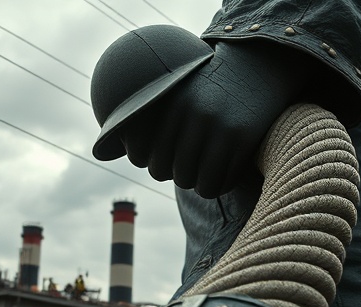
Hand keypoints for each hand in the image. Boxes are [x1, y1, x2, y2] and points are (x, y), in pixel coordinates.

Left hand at [118, 41, 310, 197]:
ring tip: (204, 171)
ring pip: (192, 182)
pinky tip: (222, 175)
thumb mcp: (176, 91)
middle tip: (186, 164)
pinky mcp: (241, 140)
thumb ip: (145, 117)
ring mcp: (217, 127)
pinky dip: (217, 185)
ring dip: (196, 182)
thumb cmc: (210, 85)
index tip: (159, 156)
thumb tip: (102, 152)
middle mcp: (190, 114)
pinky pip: (217, 183)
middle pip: (164, 170)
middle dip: (173, 171)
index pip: (140, 152)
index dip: (147, 160)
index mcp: (168, 101)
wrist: (258, 66)